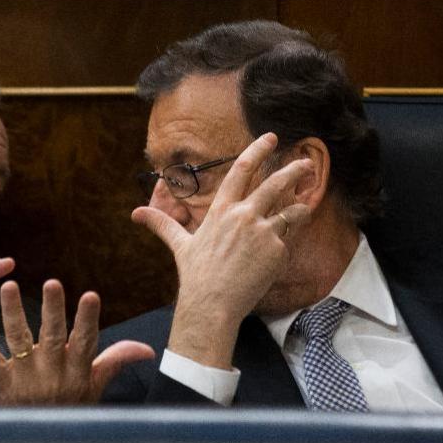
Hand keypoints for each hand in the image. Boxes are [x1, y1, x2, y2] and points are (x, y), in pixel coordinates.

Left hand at [0, 279, 154, 404]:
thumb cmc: (71, 410)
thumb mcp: (96, 387)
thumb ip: (116, 361)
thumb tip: (147, 349)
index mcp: (77, 372)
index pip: (85, 341)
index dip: (87, 319)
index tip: (90, 295)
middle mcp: (52, 374)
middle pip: (52, 337)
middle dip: (53, 310)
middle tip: (52, 283)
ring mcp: (26, 378)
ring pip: (19, 341)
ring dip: (13, 313)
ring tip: (9, 288)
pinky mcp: (2, 384)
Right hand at [131, 133, 311, 368]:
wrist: (213, 304)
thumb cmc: (195, 275)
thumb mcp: (179, 245)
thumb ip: (162, 224)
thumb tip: (136, 214)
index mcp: (221, 209)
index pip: (242, 169)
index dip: (258, 150)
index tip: (271, 138)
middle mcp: (244, 215)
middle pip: (275, 183)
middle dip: (294, 170)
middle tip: (306, 163)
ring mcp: (263, 232)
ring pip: (291, 212)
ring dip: (300, 208)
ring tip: (305, 207)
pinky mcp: (277, 250)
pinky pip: (288, 241)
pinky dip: (286, 244)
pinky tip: (277, 255)